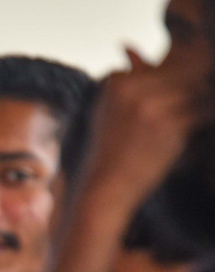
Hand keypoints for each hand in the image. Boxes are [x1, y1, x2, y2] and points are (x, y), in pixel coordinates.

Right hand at [81, 47, 203, 211]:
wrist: (104, 188)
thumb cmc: (106, 152)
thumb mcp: (105, 110)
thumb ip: (122, 78)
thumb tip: (130, 47)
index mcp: (116, 81)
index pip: (159, 66)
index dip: (166, 86)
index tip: (157, 109)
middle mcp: (135, 88)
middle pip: (182, 72)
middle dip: (187, 90)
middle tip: (173, 116)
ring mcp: (155, 104)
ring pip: (196, 88)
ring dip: (198, 102)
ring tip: (180, 123)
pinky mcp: (173, 123)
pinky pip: (203, 109)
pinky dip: (202, 117)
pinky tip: (188, 132)